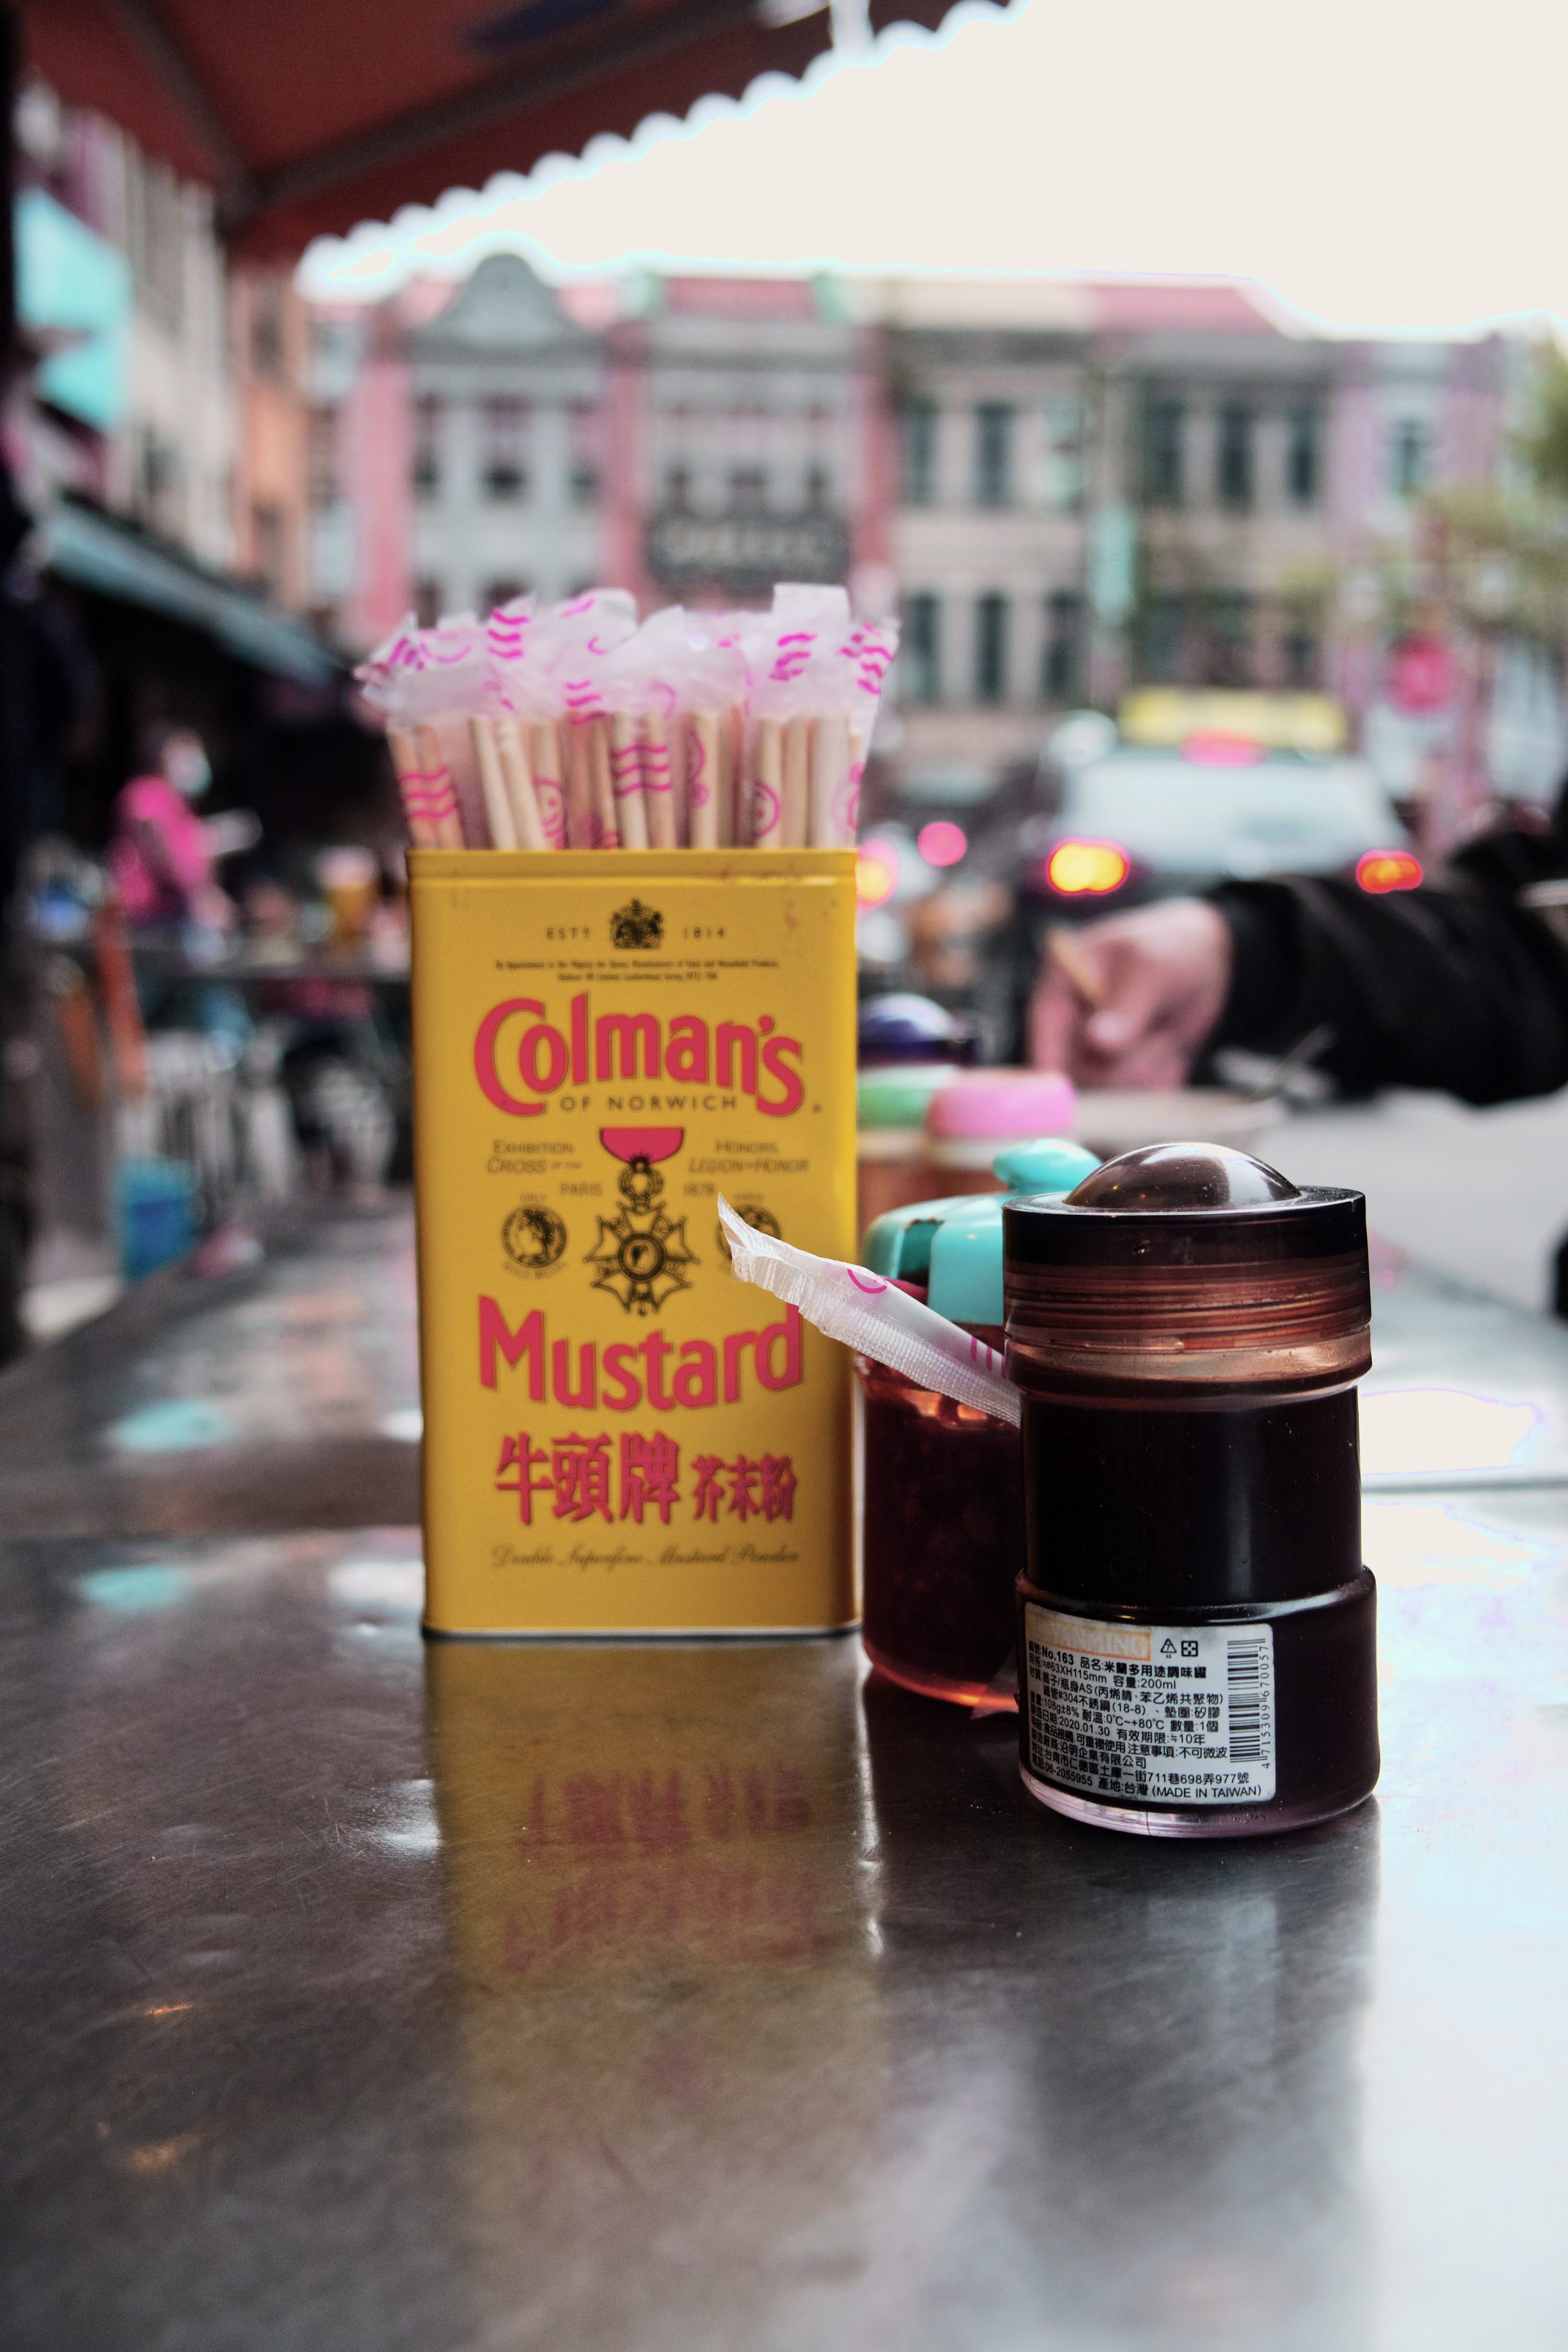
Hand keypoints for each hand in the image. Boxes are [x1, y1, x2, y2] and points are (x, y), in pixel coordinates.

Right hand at [1029, 900, 1231, 1087]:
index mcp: (1065, 980)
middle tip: (1159, 1042)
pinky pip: (1130, 1094)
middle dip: (1121, 1065)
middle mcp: (1073, 1016)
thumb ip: (1124, 1007)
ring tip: (1167, 1040)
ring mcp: (1095, 1045)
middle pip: (1076, 1067)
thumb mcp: (1150, 971)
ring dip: (1143, 1071)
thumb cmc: (1172, 949)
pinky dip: (1156, 1082)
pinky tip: (1173, 1057)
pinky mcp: (1120, 1066)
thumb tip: (1098, 1043)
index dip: (1051, 1062)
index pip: (1044, 1026)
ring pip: (1106, 1086)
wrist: (1208, 961)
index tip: (1068, 1093)